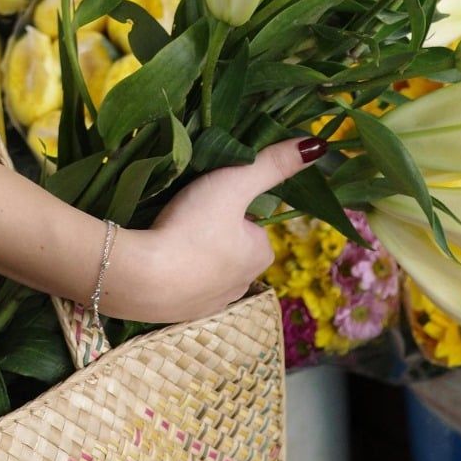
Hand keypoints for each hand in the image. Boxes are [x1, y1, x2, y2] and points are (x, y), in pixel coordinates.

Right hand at [99, 137, 315, 325]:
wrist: (141, 277)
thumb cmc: (192, 227)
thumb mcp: (232, 184)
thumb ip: (271, 164)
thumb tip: (319, 146)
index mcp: (261, 254)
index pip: (252, 224)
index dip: (229, 207)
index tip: (206, 200)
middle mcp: (243, 284)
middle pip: (230, 245)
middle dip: (211, 231)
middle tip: (184, 214)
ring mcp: (211, 303)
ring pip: (207, 267)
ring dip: (191, 252)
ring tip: (167, 234)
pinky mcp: (181, 314)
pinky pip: (184, 286)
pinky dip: (174, 273)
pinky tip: (157, 259)